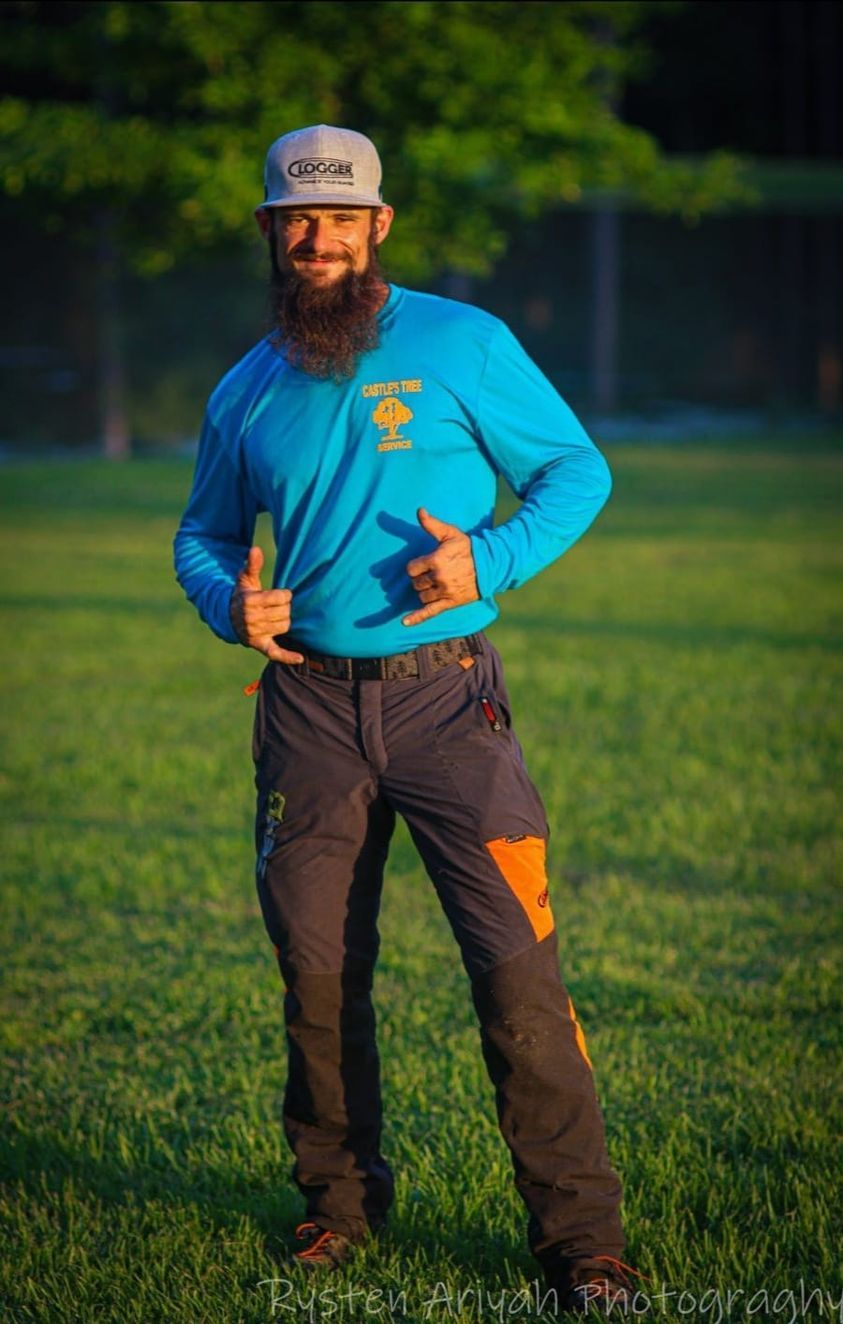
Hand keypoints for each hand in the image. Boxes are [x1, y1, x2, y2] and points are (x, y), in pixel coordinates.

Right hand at [229, 546, 303, 663]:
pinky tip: (300, 658)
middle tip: (278, 606)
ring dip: (284, 621)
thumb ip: (252, 565)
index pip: (281, 598)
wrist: (229, 617)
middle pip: (285, 613)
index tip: (280, 595)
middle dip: (285, 608)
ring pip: (284, 627)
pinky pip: (274, 653)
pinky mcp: (259, 645)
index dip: (285, 595)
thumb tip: (255, 548)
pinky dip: (287, 656)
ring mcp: (255, 633)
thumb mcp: (245, 579)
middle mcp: (252, 619)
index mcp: (250, 601)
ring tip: (276, 616)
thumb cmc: (242, 595)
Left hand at [403, 507, 478, 626]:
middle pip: (415, 584)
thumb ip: (432, 524)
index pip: (411, 569)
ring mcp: (444, 592)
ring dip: (424, 591)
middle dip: (420, 579)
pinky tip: (405, 623)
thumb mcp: (450, 534)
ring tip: (434, 584)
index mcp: (436, 560)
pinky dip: (416, 618)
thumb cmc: (467, 548)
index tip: (422, 564)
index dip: (415, 567)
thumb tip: (419, 510)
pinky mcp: (450, 603)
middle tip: (431, 574)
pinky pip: (430, 612)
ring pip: (422, 596)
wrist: (490, 565)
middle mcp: (438, 578)